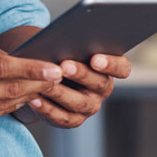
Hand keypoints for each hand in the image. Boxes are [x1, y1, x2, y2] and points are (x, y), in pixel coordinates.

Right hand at [0, 26, 63, 137]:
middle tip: (60, 76)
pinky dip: (8, 107)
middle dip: (38, 83)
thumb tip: (4, 53)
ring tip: (46, 85)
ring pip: (2, 106)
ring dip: (28, 97)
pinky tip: (20, 98)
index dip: (30, 69)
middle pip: (8, 90)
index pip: (1, 68)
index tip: (54, 67)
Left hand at [14, 53, 130, 127]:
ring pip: (80, 103)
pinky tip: (34, 99)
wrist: (47, 77)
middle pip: (98, 83)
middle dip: (81, 74)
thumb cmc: (60, 54)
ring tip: (46, 83)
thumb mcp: (68, 47)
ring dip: (62, 92)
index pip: (122, 68)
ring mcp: (90, 106)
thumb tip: (63, 37)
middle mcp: (102, 88)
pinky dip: (47, 108)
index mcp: (108, 68)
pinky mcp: (73, 120)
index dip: (111, 64)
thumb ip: (72, 43)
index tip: (95, 58)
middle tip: (64, 65)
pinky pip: (62, 117)